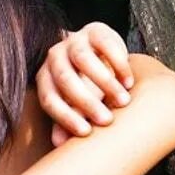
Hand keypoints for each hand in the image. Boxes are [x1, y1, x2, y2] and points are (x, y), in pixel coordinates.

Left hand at [36, 22, 134, 145]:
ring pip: (84, 60)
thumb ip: (68, 120)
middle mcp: (54, 57)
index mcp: (44, 78)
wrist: (97, 51)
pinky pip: (106, 44)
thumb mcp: (75, 103)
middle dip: (86, 102)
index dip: (65, 117)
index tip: (85, 133)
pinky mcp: (95, 30)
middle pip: (66, 80)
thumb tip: (60, 145)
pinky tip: (129, 82)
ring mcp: (73, 40)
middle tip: (107, 121)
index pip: (49, 99)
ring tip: (123, 102)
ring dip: (104, 83)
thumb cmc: (84, 85)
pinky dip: (119, 64)